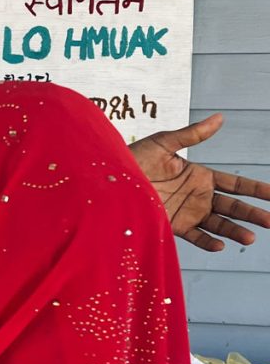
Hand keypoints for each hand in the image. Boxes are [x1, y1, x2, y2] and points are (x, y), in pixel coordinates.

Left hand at [129, 113, 269, 250]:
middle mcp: (197, 196)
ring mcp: (186, 212)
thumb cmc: (132, 157)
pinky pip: (194, 236)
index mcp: (199, 176)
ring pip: (217, 224)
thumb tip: (220, 118)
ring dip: (234, 230)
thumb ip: (192, 134)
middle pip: (232, 206)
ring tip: (250, 238)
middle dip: (252, 214)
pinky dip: (207, 242)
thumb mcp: (163, 143)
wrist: (107, 180)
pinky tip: (219, 245)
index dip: (256, 189)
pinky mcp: (171, 225)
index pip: (235, 184)